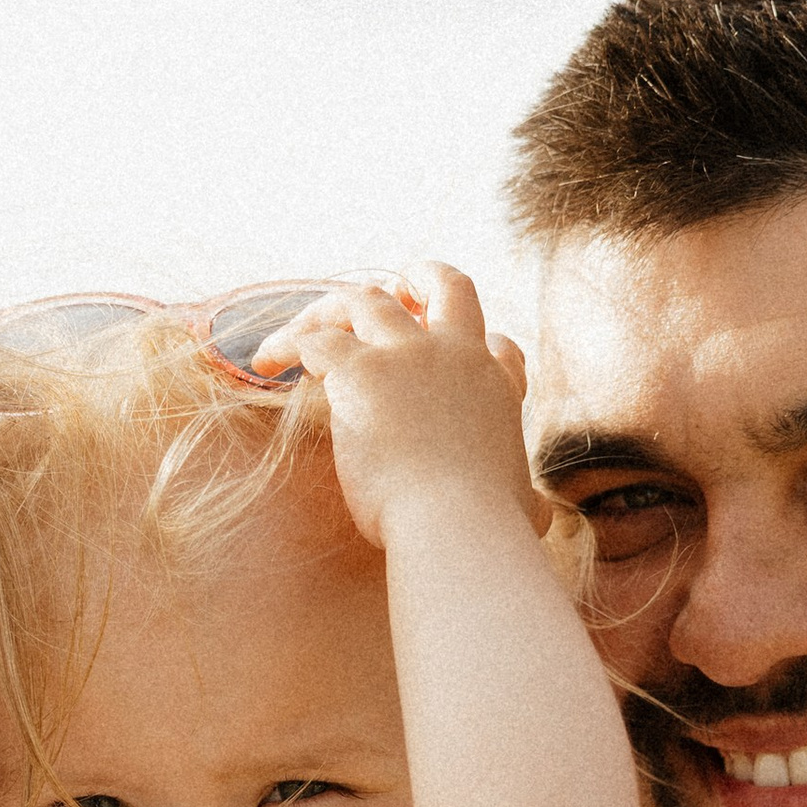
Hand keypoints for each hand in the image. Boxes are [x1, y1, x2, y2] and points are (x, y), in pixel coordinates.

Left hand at [258, 264, 540, 548]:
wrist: (457, 524)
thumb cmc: (487, 526)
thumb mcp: (522, 505)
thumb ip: (526, 501)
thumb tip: (540, 515)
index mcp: (495, 387)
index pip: (497, 344)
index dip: (475, 344)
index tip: (450, 356)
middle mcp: (457, 355)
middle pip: (442, 285)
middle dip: (415, 279)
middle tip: (388, 293)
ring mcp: (409, 355)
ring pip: (366, 298)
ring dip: (331, 308)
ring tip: (299, 334)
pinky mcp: (361, 371)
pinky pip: (315, 337)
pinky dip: (287, 344)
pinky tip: (266, 365)